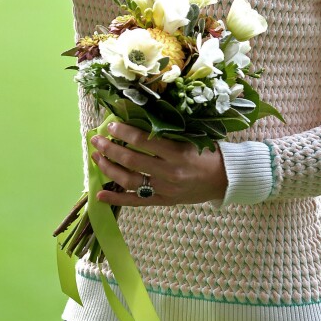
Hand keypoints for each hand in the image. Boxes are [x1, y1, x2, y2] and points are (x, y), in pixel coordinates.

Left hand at [90, 122, 227, 206]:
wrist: (225, 179)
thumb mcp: (191, 137)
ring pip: (129, 181)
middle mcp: (169, 172)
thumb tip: (139, 118)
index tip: (110, 124)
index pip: (144, 141)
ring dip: (109, 169)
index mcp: (177, 153)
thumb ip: (168, 131)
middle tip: (96, 139)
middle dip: (110, 149)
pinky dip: (116, 199)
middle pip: (132, 161)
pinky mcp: (163, 201)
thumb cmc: (208, 152)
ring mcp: (164, 189)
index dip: (124, 132)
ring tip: (96, 158)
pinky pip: (136, 201)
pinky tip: (100, 194)